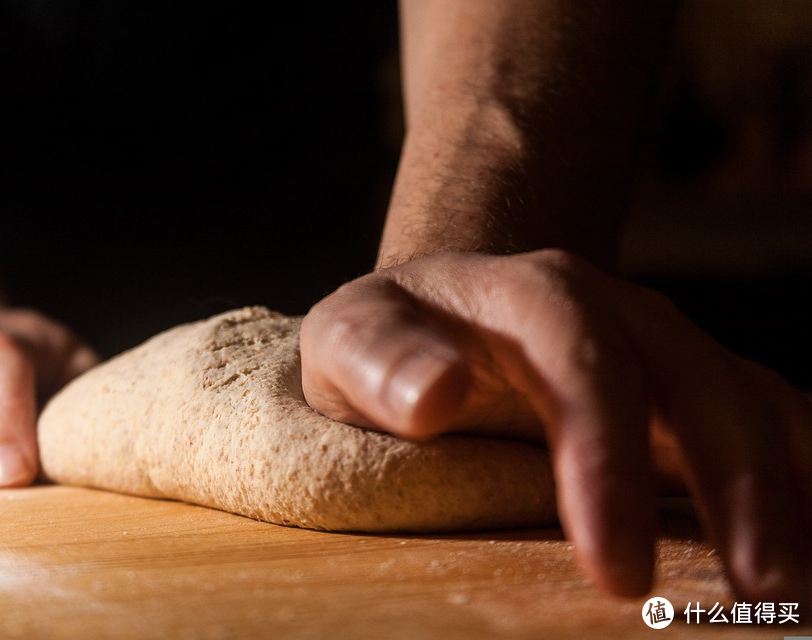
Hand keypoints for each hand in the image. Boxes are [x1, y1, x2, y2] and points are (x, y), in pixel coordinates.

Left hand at [300, 250, 810, 603]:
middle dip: (739, 484)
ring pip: (752, 401)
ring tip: (801, 590)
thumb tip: (433, 396)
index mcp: (531, 294)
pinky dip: (798, 477)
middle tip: (761, 593)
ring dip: (791, 488)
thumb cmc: (389, 342)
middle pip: (698, 379)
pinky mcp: (688, 395)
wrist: (441, 316)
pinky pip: (767, 424)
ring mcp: (663, 351)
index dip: (609, 457)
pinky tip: (807, 541)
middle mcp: (617, 313)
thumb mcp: (351, 339)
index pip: (584, 359)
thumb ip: (379, 359)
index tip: (616, 569)